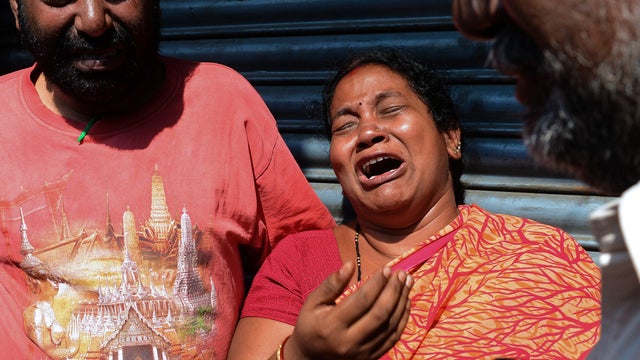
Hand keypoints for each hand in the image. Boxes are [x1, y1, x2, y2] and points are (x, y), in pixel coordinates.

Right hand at [284, 262, 412, 359]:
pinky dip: (403, 318)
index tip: (387, 268)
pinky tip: (405, 301)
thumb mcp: (313, 302)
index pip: (361, 301)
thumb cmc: (311, 324)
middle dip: (393, 291)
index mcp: (331, 326)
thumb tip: (350, 264)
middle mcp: (348, 342)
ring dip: (401, 301)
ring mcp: (362, 353)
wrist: (311, 358)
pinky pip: (393, 337)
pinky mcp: (371, 358)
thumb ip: (331, 284)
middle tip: (401, 273)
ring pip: (389, 325)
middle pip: (379, 314)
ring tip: (407, 282)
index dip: (377, 283)